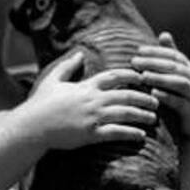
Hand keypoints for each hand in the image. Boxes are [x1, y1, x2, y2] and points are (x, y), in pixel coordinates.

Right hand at [24, 49, 159, 150]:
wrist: (32, 126)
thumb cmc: (40, 104)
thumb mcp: (52, 80)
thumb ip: (67, 66)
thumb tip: (78, 53)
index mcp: (87, 86)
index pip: (116, 76)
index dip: (132, 75)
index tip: (143, 76)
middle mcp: (94, 99)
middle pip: (127, 95)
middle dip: (145, 97)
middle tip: (157, 100)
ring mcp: (93, 117)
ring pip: (126, 113)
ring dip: (142, 115)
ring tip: (153, 117)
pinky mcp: (91, 134)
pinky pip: (116, 133)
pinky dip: (131, 133)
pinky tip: (141, 136)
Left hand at [129, 31, 189, 138]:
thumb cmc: (183, 97)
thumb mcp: (177, 75)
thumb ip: (170, 57)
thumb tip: (164, 34)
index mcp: (188, 69)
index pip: (173, 55)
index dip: (156, 51)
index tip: (139, 50)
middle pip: (174, 67)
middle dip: (154, 62)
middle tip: (135, 62)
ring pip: (179, 83)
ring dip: (160, 78)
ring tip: (143, 76)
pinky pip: (180, 102)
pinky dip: (167, 97)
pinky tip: (153, 95)